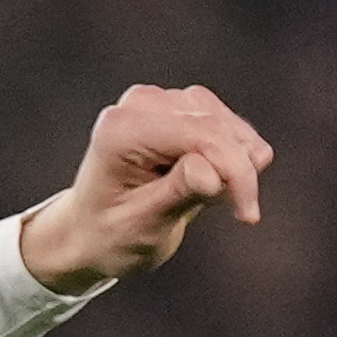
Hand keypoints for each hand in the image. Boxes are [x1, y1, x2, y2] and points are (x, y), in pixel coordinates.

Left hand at [17, 81, 273, 287]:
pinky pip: (223, 122)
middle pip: (218, 126)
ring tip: (221, 199)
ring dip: (237, 161)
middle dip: (239, 170)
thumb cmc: (108, 236)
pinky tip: (220, 181)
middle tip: (243, 210)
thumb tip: (212, 172)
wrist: (88, 233)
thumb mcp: (143, 226)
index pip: (203, 135)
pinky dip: (232, 152)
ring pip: (226, 122)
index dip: (235, 172)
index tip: (248, 213)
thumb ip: (178, 194)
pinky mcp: (176, 107)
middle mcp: (140, 104)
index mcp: (122, 130)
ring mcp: (159, 100)